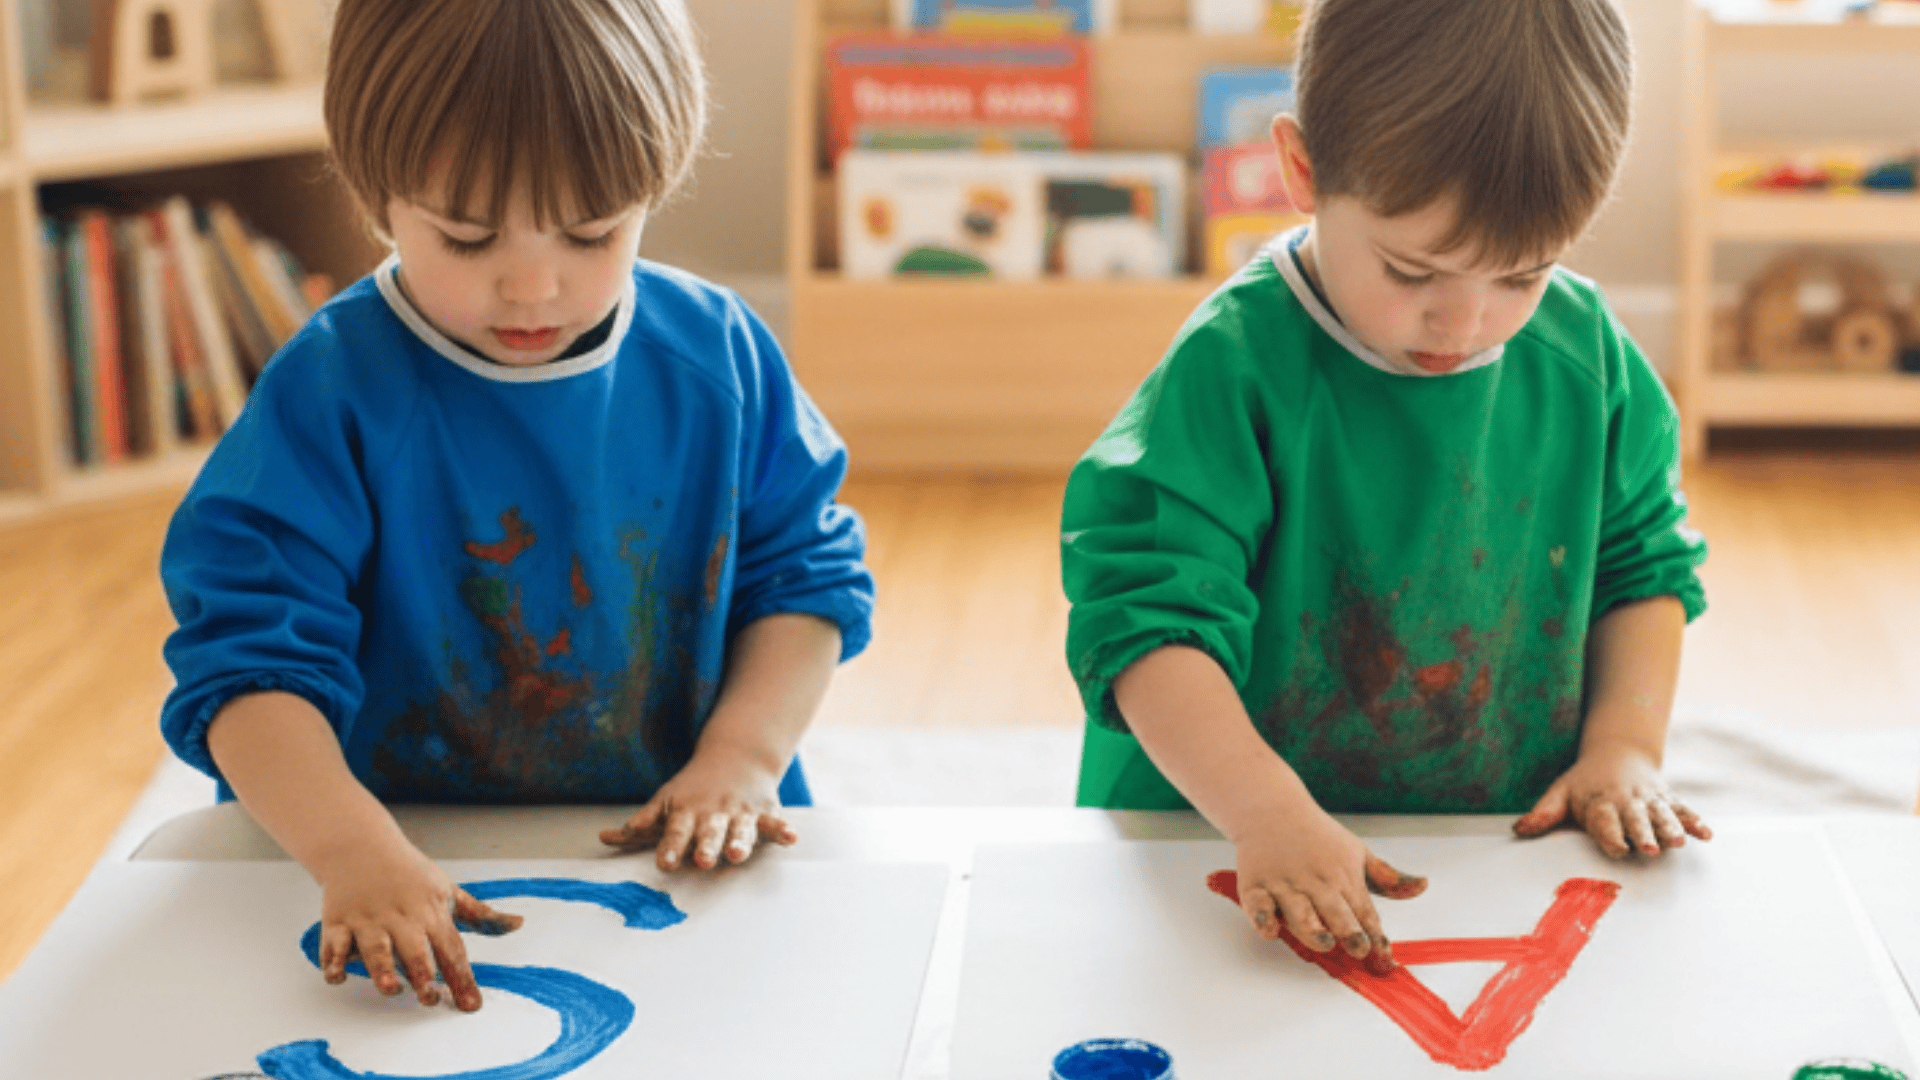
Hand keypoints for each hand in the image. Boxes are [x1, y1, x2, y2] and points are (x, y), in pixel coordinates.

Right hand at [313, 835, 522, 1010]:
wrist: (362, 846)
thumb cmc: (411, 875)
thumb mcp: (449, 890)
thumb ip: (481, 915)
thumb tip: (518, 925)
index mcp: (432, 914)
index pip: (452, 950)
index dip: (463, 979)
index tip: (472, 1006)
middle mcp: (402, 919)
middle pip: (415, 951)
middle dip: (423, 975)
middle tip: (431, 1000)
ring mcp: (369, 920)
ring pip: (376, 949)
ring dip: (382, 969)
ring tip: (391, 989)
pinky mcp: (338, 921)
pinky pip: (334, 944)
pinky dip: (333, 961)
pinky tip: (338, 976)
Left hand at [599, 746, 797, 870]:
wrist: (736, 755)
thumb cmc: (693, 790)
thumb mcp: (665, 802)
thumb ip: (639, 826)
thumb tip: (604, 838)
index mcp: (686, 811)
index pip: (675, 831)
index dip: (670, 847)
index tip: (665, 863)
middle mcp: (713, 813)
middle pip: (708, 831)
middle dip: (706, 846)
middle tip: (703, 861)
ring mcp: (739, 812)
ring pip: (740, 829)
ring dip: (741, 841)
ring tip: (739, 854)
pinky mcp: (763, 813)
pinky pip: (774, 823)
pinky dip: (782, 830)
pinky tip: (792, 839)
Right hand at [1231, 807, 1426, 973]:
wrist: (1272, 808)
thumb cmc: (1318, 836)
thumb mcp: (1357, 852)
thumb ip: (1388, 878)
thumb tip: (1423, 886)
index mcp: (1344, 877)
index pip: (1364, 912)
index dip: (1375, 935)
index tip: (1384, 956)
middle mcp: (1316, 883)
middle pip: (1336, 913)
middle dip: (1349, 932)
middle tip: (1359, 949)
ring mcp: (1285, 884)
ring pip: (1300, 913)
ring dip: (1312, 928)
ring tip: (1324, 941)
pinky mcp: (1256, 885)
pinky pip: (1258, 905)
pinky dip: (1263, 917)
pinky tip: (1270, 928)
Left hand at [1513, 741, 1711, 856]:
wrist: (1617, 753)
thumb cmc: (1585, 783)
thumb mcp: (1560, 793)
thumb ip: (1543, 814)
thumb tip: (1517, 830)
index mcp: (1599, 802)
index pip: (1605, 821)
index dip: (1611, 835)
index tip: (1619, 849)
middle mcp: (1627, 801)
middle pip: (1636, 819)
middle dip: (1644, 834)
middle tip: (1652, 850)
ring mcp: (1649, 800)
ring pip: (1662, 815)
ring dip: (1671, 829)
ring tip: (1680, 843)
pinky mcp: (1667, 800)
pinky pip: (1683, 810)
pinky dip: (1695, 821)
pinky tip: (1706, 835)